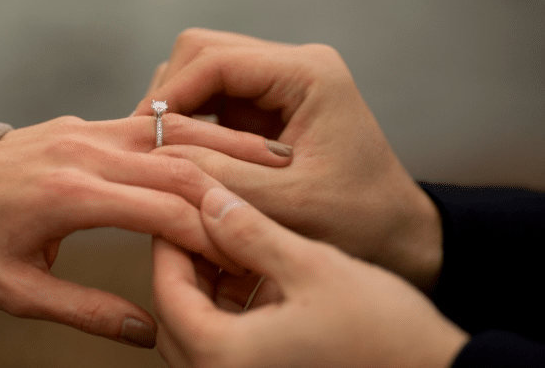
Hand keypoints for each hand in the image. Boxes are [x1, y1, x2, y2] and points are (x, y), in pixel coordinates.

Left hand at [0, 114, 287, 347]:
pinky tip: (222, 138)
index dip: (211, 231)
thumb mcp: (17, 291)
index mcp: (68, 193)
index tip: (249, 249)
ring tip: (272, 151)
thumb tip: (149, 330)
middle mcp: (83, 150)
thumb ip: (88, 312)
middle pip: (179, 159)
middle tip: (289, 186)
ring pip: (171, 130)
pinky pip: (149, 123)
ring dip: (223, 141)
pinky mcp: (84, 123)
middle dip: (236, 177)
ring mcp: (84, 129)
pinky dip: (191, 132)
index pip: (163, 208)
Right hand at [134, 28, 442, 290]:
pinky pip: (212, 99)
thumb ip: (221, 175)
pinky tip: (182, 157)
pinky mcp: (266, 105)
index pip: (215, 59)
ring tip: (163, 153)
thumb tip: (158, 149)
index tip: (144, 135)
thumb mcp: (287, 204)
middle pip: (202, 52)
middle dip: (170, 96)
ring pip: (202, 71)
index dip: (171, 94)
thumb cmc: (358, 220)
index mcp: (307, 73)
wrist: (394, 232)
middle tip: (150, 144)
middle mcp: (292, 65)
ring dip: (178, 108)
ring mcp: (278, 82)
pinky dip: (191, 123)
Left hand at [153, 188, 468, 367]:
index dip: (169, 243)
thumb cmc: (384, 334)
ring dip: (206, 290)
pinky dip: (230, 315)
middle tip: (201, 224)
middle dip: (184, 267)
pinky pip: (228, 349)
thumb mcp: (313, 268)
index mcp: (225, 357)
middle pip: (176, 316)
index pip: (168, 292)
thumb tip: (210, 200)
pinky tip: (255, 280)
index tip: (179, 208)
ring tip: (229, 245)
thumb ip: (251, 232)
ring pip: (199, 333)